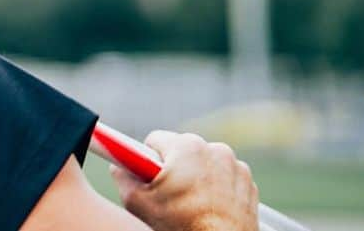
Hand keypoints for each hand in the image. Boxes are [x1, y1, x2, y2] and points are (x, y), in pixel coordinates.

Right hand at [110, 129, 258, 230]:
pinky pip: (223, 175)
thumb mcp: (139, 203)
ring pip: (203, 162)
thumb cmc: (182, 227)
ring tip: (191, 203)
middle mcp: (213, 149)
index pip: (154, 141)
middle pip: (181, 150)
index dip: (145, 158)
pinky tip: (208, 206)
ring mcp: (234, 165)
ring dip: (195, 176)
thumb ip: (122, 176)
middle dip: (173, 167)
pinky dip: (216, 186)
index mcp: (186, 147)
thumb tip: (117, 166)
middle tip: (168, 194)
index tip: (145, 171)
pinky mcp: (247, 181)